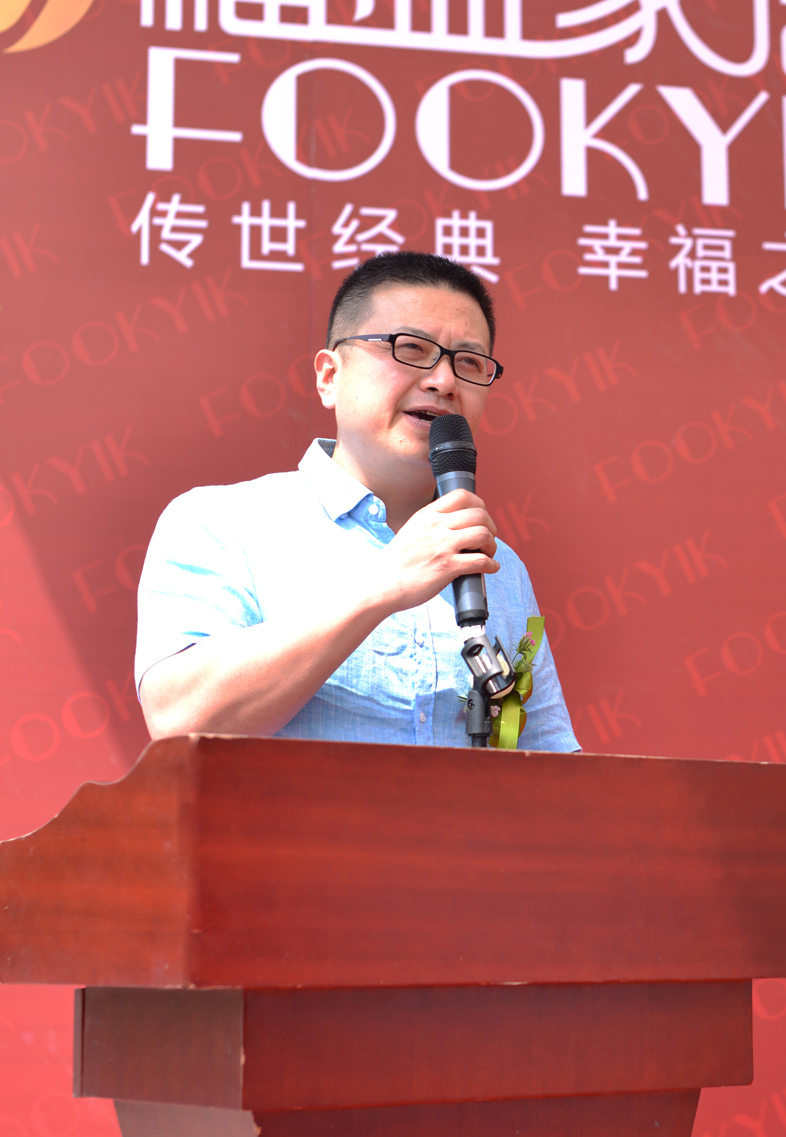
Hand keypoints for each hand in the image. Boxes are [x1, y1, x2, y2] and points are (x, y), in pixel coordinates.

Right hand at [374, 490, 498, 613]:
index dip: (479, 505)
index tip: (482, 518)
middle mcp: (436, 526)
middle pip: (479, 514)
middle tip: (488, 539)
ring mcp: (442, 546)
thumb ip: (431, 523)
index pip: (462, 496)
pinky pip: (481, 561)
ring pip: (483, 534)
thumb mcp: (411, 530)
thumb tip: (453, 524)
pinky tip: (490, 569)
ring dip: (492, 546)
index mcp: (428, 515)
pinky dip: (491, 565)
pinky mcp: (447, 567)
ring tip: (488, 554)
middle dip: (490, 527)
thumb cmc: (396, 562)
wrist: (382, 584)